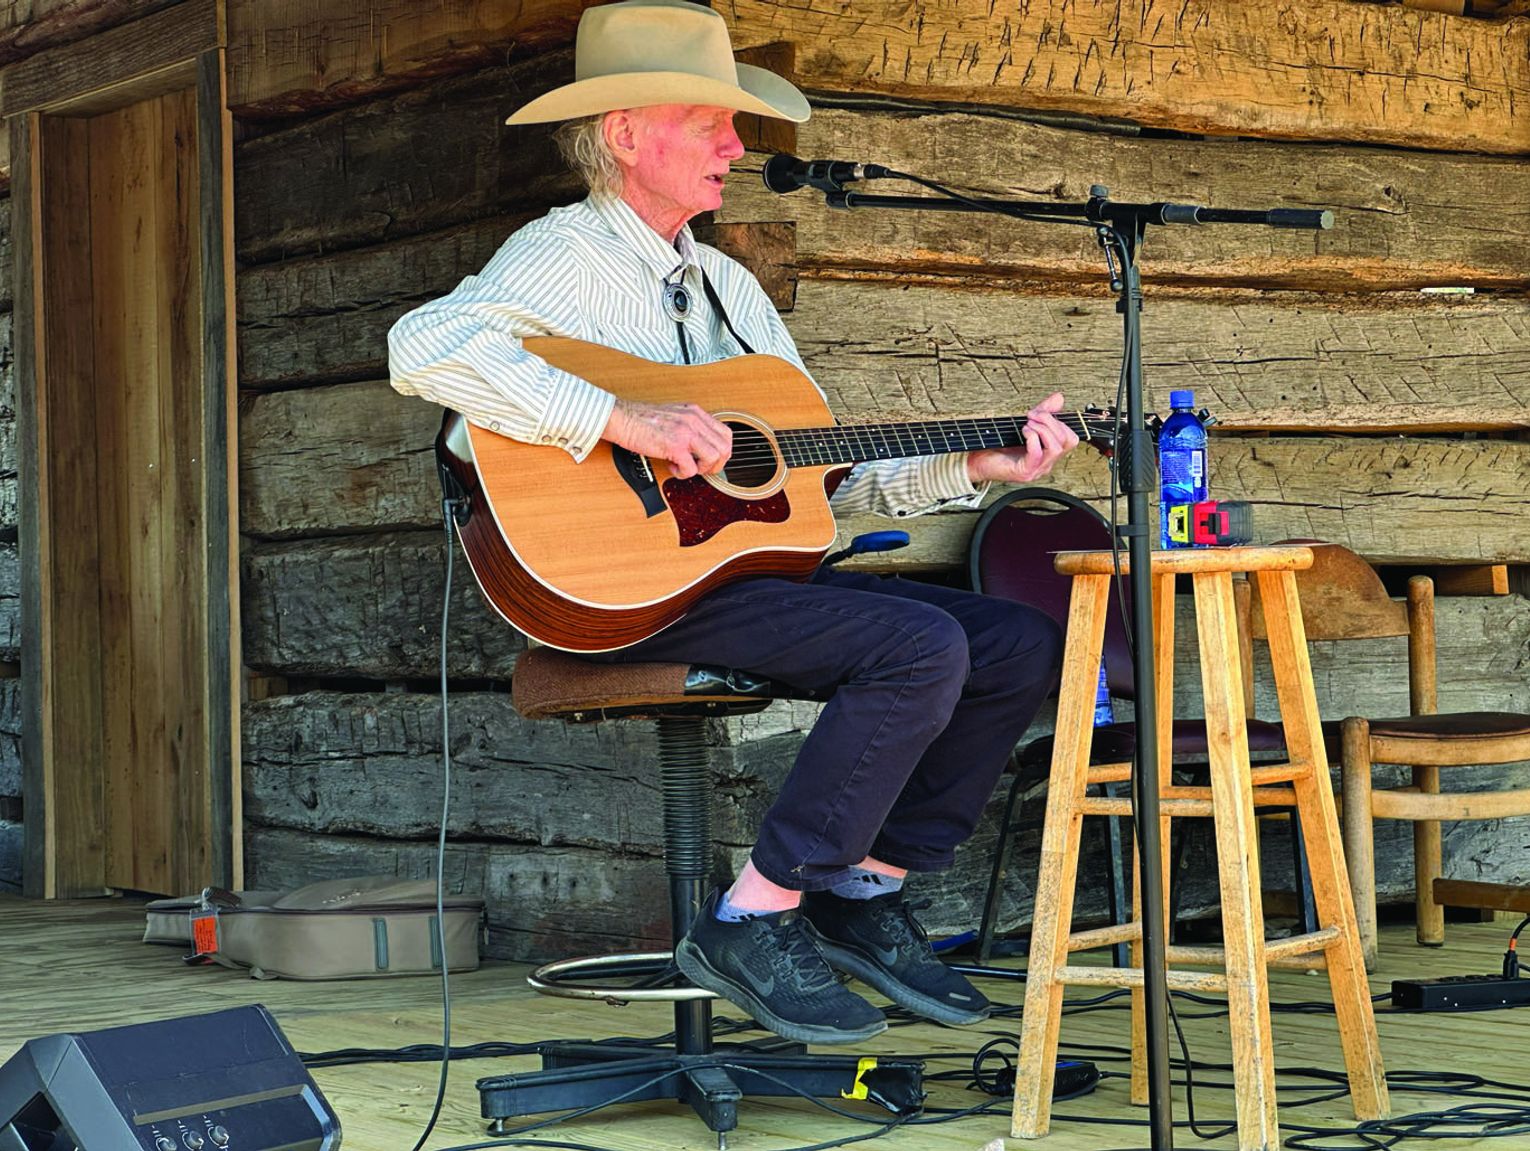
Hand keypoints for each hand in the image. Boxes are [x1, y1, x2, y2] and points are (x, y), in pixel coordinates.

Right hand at [603, 398, 731, 479]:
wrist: (621, 418)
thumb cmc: (640, 419)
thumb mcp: (673, 415)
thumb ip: (690, 426)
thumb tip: (702, 447)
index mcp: (695, 412)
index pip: (725, 433)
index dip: (722, 452)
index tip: (709, 459)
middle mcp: (694, 420)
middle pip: (724, 447)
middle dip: (715, 464)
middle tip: (699, 468)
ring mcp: (686, 432)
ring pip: (714, 457)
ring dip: (701, 469)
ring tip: (686, 467)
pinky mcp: (674, 446)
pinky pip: (692, 469)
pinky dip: (683, 474)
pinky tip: (672, 467)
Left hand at [966, 393, 1079, 484]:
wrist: (976, 462)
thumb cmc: (997, 446)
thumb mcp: (1024, 424)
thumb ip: (1043, 412)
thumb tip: (1059, 398)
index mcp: (1048, 453)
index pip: (1070, 437)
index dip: (1059, 421)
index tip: (1040, 411)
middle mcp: (1046, 463)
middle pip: (1068, 441)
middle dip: (1052, 421)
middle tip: (1033, 415)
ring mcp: (1037, 469)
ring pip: (1056, 448)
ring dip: (1043, 429)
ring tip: (1028, 424)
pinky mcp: (1024, 471)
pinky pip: (1037, 454)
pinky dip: (1032, 437)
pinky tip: (1023, 431)